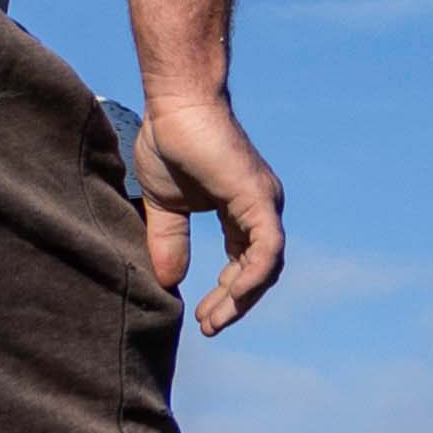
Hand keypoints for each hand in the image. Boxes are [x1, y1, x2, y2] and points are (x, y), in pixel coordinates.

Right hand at [124, 86, 283, 331]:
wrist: (174, 106)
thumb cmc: (170, 143)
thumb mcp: (166, 206)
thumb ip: (170, 241)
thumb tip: (168, 280)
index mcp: (242, 210)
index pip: (246, 262)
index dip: (227, 293)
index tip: (203, 317)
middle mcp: (261, 208)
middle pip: (260, 270)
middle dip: (235, 303)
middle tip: (209, 326)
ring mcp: (264, 203)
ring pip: (267, 265)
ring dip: (242, 298)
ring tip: (214, 320)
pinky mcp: (258, 198)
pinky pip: (267, 249)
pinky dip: (252, 276)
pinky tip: (231, 296)